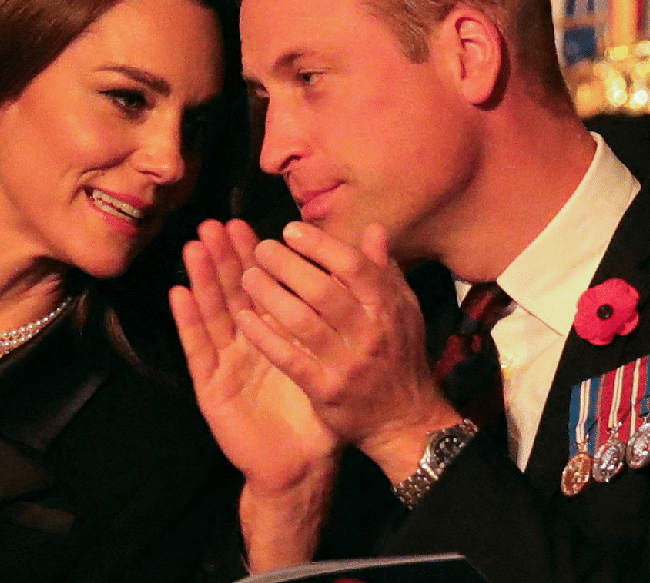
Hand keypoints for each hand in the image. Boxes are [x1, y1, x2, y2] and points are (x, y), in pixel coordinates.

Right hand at [170, 219, 339, 492]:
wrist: (300, 467)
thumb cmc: (319, 415)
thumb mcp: (334, 361)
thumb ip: (342, 320)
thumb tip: (358, 284)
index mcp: (274, 335)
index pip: (261, 288)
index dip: (252, 257)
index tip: (246, 225)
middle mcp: (246, 343)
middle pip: (232, 293)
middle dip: (224, 259)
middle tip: (214, 225)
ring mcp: (226, 363)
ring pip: (212, 313)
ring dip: (202, 279)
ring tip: (195, 246)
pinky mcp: (211, 386)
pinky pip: (199, 349)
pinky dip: (187, 321)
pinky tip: (179, 293)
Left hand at [238, 222, 460, 480]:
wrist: (405, 419)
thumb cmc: (399, 355)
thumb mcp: (403, 310)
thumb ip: (383, 271)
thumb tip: (373, 229)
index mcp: (387, 307)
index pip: (353, 266)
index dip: (319, 245)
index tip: (289, 230)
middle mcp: (369, 332)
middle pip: (321, 290)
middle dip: (286, 265)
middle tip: (260, 250)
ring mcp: (347, 363)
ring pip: (301, 321)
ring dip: (269, 295)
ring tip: (247, 277)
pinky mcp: (326, 390)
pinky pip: (289, 358)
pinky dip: (264, 336)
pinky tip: (244, 318)